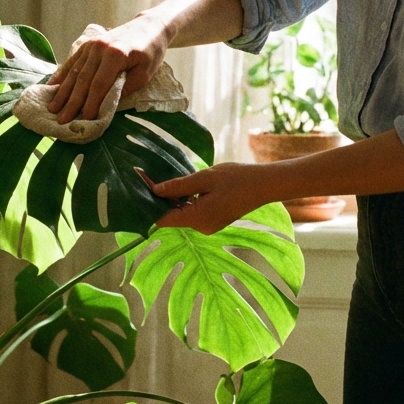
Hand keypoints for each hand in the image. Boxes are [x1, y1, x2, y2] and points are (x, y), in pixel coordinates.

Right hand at [47, 15, 169, 122]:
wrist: (149, 26)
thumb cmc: (151, 52)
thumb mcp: (145, 73)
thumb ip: (126, 88)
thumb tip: (106, 105)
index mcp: (115, 55)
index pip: (99, 84)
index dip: (91, 103)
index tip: (84, 119)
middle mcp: (100, 49)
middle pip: (82, 79)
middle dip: (72, 102)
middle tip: (62, 120)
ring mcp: (91, 45)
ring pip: (74, 71)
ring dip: (63, 92)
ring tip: (52, 108)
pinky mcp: (88, 44)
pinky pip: (72, 61)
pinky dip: (62, 75)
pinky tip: (52, 87)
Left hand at [149, 163, 273, 235]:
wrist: (264, 185)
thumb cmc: (237, 178)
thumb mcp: (205, 178)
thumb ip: (179, 186)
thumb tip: (155, 190)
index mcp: (197, 219)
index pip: (162, 219)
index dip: (148, 203)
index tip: (139, 185)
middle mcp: (201, 227)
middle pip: (171, 216)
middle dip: (159, 198)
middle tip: (147, 176)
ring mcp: (208, 226)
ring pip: (181, 213)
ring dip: (172, 198)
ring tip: (162, 178)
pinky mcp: (213, 221)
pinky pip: (192, 212)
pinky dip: (185, 200)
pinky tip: (182, 186)